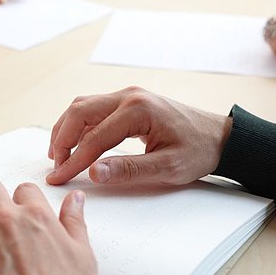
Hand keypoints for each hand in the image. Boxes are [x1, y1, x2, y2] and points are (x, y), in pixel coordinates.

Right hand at [46, 87, 231, 185]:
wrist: (219, 136)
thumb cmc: (198, 151)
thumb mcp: (167, 167)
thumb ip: (128, 170)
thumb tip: (93, 173)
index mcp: (138, 110)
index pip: (94, 137)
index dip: (74, 160)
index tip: (58, 178)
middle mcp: (128, 96)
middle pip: (79, 112)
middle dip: (62, 140)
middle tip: (56, 166)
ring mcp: (126, 96)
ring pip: (82, 107)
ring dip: (66, 130)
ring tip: (59, 156)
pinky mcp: (126, 101)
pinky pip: (92, 109)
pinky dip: (78, 126)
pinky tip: (76, 144)